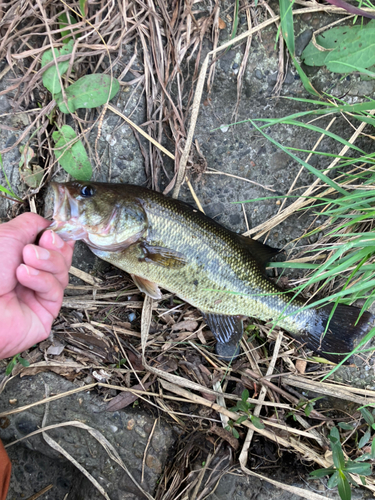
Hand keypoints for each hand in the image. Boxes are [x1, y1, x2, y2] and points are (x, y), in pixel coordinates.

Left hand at [0, 213, 73, 359]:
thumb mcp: (7, 234)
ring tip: (27, 259)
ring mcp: (37, 294)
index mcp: (19, 256)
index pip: (51, 245)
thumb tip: (49, 223)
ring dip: (47, 261)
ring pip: (61, 272)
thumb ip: (31, 224)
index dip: (58, 236)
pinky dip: (42, 280)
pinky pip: (56, 291)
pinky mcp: (45, 312)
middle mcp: (30, 274)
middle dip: (55, 247)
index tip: (54, 231)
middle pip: (61, 257)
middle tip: (43, 242)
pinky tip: (25, 276)